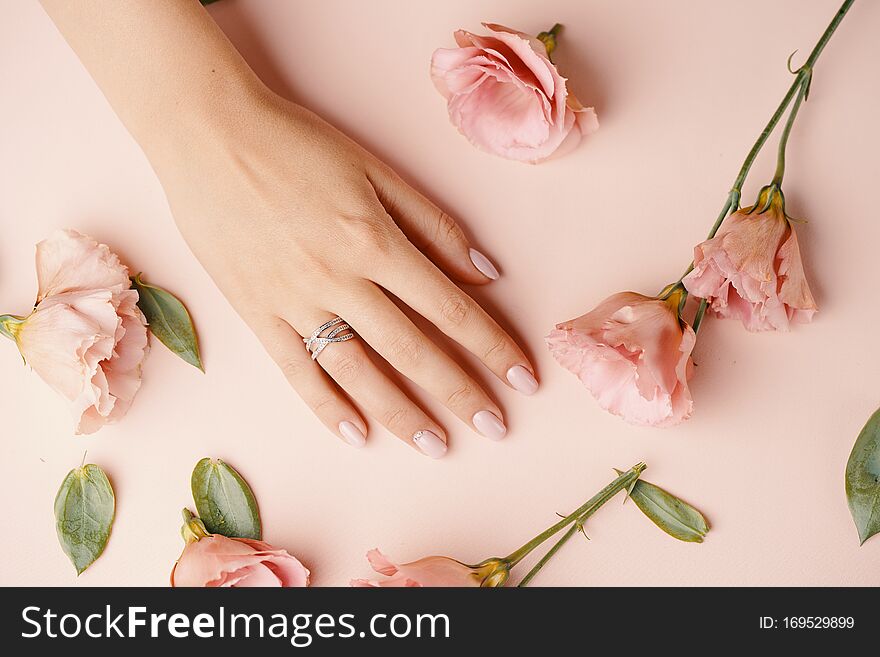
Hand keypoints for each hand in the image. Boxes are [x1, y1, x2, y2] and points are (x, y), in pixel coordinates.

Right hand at [161, 92, 537, 456]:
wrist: (209, 135)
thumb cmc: (296, 144)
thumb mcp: (375, 170)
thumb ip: (432, 224)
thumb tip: (484, 271)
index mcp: (375, 241)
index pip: (450, 308)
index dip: (492, 346)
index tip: (523, 378)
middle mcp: (339, 279)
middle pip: (413, 350)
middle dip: (460, 392)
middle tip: (495, 428)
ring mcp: (294, 302)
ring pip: (358, 372)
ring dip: (402, 414)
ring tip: (437, 446)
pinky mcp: (256, 313)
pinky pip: (297, 371)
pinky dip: (327, 406)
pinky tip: (357, 435)